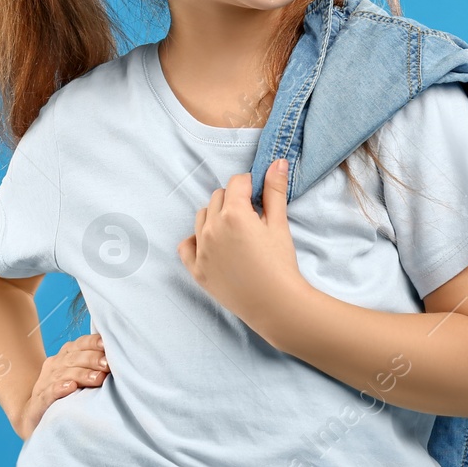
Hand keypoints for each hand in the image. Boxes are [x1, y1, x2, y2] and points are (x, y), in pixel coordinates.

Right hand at [13, 332, 108, 439]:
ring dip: (82, 374)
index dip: (93, 342)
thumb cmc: (66, 395)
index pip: (79, 344)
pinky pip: (49, 392)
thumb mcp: (80, 377)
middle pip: (74, 358)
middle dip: (93, 359)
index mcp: (65, 356)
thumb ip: (95, 366)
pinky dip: (59, 388)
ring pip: (64, 374)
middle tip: (108, 365)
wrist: (34, 417)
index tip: (107, 344)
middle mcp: (54, 366)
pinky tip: (70, 387)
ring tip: (98, 378)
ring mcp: (44, 383)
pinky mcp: (39, 402)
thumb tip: (121, 358)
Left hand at [177, 159, 306, 334]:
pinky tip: (213, 245)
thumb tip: (277, 161)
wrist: (275, 305)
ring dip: (216, 217)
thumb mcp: (280, 224)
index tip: (260, 196)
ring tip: (236, 232)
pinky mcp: (196, 269)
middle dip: (234, 200)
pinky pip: (187, 244)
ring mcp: (201, 249)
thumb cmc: (280, 264)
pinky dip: (197, 239)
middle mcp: (212, 228)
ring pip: (202, 216)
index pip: (237, 182)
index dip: (251, 186)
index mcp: (234, 214)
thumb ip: (275, 191)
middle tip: (252, 217)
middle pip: (219, 197)